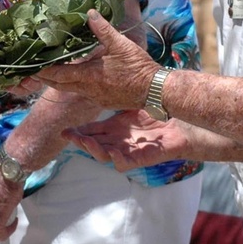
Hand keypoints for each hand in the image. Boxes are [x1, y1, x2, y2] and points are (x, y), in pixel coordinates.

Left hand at [36, 10, 159, 109]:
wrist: (155, 90)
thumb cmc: (138, 67)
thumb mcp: (120, 44)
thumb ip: (102, 29)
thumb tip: (89, 13)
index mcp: (89, 76)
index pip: (59, 75)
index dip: (44, 71)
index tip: (32, 68)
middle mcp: (88, 90)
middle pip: (61, 85)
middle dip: (47, 79)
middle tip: (35, 72)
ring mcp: (96, 97)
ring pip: (72, 90)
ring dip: (61, 82)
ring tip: (53, 73)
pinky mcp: (104, 101)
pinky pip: (84, 94)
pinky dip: (76, 86)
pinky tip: (79, 79)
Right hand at [64, 109, 187, 171]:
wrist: (179, 123)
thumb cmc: (155, 113)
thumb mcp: (130, 104)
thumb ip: (114, 97)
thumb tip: (97, 80)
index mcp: (113, 129)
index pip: (90, 132)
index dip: (76, 133)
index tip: (64, 131)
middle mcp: (117, 141)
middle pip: (93, 145)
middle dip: (80, 142)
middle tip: (70, 136)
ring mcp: (128, 151)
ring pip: (105, 156)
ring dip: (94, 150)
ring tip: (86, 142)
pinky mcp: (141, 158)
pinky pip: (125, 163)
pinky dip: (118, 159)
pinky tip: (113, 152)